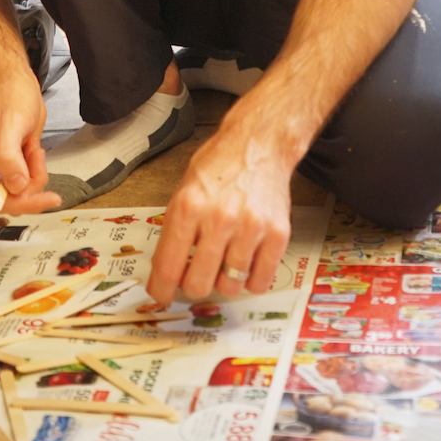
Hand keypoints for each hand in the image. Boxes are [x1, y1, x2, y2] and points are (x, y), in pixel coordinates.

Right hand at [0, 70, 61, 214]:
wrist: (15, 84)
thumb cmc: (9, 98)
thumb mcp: (10, 125)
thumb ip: (9, 158)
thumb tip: (14, 187)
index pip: (1, 199)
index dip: (26, 202)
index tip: (50, 198)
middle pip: (14, 197)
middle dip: (32, 179)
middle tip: (36, 152)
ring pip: (23, 189)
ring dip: (35, 170)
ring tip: (32, 145)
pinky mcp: (10, 165)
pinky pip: (27, 179)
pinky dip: (35, 166)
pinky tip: (32, 147)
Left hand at [147, 118, 291, 304]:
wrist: (259, 145)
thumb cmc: (220, 165)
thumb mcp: (184, 188)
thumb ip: (175, 228)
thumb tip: (165, 271)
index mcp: (189, 206)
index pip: (169, 265)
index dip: (163, 289)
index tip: (163, 296)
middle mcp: (219, 219)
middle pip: (199, 283)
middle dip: (193, 285)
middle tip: (196, 276)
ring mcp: (251, 229)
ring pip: (230, 286)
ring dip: (224, 280)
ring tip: (224, 260)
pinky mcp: (277, 235)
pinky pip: (260, 281)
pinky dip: (251, 279)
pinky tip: (246, 262)